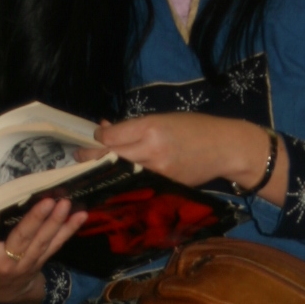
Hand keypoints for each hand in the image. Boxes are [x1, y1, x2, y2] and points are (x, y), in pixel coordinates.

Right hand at [0, 194, 87, 303]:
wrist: (2, 293)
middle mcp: (8, 262)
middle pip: (22, 241)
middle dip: (36, 221)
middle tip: (47, 201)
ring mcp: (28, 261)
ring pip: (43, 242)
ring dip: (56, 223)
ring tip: (65, 203)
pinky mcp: (42, 258)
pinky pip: (57, 244)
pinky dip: (69, 230)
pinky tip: (80, 214)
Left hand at [95, 113, 288, 204]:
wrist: (226, 148)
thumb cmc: (196, 127)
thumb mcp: (164, 118)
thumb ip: (133, 126)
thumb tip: (105, 128)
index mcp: (151, 128)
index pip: (112, 136)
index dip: (99, 136)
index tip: (94, 136)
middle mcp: (151, 151)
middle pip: (111, 156)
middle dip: (92, 156)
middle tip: (78, 157)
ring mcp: (157, 172)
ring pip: (120, 172)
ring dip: (105, 170)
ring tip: (93, 168)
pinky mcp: (163, 186)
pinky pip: (136, 183)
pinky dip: (125, 180)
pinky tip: (117, 178)